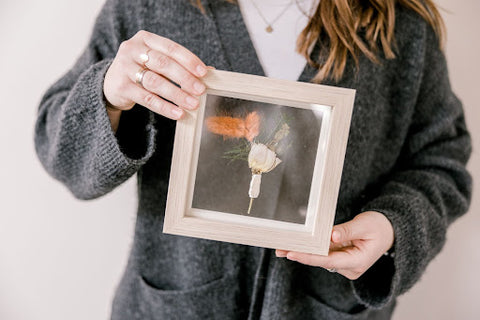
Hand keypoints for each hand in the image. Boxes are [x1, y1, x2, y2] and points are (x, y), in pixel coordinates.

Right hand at [103, 30, 209, 129]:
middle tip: (200, 90)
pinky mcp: (121, 87)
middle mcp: (132, 50)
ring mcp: (124, 68)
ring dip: (176, 94)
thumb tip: (210, 72)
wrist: (111, 84)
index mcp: (145, 39)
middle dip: (184, 78)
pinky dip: (164, 107)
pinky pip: (147, 98)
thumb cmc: (142, 70)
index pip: (170, 48)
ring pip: (155, 82)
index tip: (203, 72)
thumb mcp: (158, 63)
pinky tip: (178, 113)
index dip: (188, 60)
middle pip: (163, 64)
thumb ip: (180, 65)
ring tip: (192, 104)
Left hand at [276, 211, 393, 279]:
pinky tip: (296, 245)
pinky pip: (324, 253)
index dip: (309, 257)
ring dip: (303, 251)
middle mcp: (350, 267)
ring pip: (321, 258)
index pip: (329, 260)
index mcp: (358, 261)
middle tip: (280, 249)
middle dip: (301, 254)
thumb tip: (331, 236)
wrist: (390, 231)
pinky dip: (311, 249)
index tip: (293, 253)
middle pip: (321, 261)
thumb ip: (348, 230)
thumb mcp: (365, 225)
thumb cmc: (379, 226)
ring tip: (282, 247)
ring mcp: (346, 264)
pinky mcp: (342, 258)